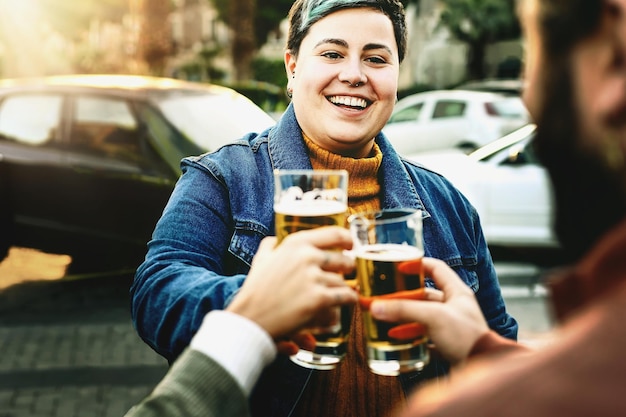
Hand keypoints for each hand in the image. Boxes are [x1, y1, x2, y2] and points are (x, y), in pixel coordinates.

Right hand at [227, 226, 356, 342]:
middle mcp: (307, 256)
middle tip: (345, 274)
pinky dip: (348, 301)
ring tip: (338, 294)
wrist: (251, 317)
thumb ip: (270, 246)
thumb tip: (275, 239)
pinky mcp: (320, 299)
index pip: (333, 234)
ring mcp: (314, 278)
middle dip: (348, 268)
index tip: (351, 244)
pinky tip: (346, 302)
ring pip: (344, 282)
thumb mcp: (261, 260)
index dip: (347, 239)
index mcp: (296, 243)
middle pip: (344, 260)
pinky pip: (346, 297)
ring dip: (343, 289)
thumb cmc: (255, 290)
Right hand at [369, 257, 488, 365]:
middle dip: (404, 296)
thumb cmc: (466, 337)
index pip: (436, 268)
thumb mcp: (433, 317)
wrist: (481, 367)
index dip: (417, 265)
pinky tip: (398, 339)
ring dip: (405, 318)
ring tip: (387, 318)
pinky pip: (425, 337)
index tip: (399, 267)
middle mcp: (454, 307)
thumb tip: (376, 306)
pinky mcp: (447, 344)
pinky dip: (411, 338)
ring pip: (423, 317)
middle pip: (424, 295)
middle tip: (386, 296)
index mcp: (457, 292)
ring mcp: (451, 326)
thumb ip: (404, 310)